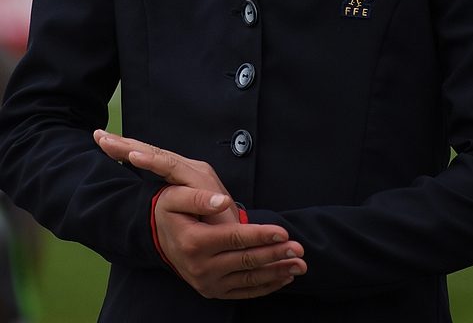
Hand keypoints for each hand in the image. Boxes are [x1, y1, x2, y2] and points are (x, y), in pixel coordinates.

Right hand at [93, 130, 306, 299]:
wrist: (156, 236)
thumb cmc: (169, 211)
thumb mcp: (175, 197)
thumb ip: (198, 197)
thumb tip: (222, 202)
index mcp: (193, 242)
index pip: (234, 238)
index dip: (260, 235)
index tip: (283, 232)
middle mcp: (200, 267)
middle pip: (245, 260)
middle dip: (275, 255)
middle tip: (299, 249)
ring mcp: (207, 282)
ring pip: (248, 279)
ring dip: (276, 272)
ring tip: (299, 266)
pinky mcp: (213, 291)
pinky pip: (244, 291)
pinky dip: (266, 286)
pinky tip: (283, 278)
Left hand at [94, 130, 237, 223]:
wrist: (243, 241)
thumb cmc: (213, 228)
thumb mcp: (185, 212)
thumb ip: (167, 201)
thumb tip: (141, 197)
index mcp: (183, 173)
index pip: (150, 156)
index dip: (125, 148)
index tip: (99, 140)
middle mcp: (190, 169)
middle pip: (152, 153)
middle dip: (123, 144)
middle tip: (97, 136)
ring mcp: (196, 174)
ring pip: (160, 157)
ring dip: (134, 150)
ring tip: (112, 144)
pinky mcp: (203, 184)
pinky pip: (173, 171)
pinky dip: (154, 162)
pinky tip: (136, 157)